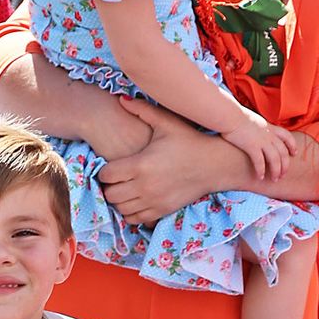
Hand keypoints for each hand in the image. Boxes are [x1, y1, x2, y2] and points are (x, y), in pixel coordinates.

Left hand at [100, 106, 230, 225]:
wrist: (215, 164)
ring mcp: (153, 201)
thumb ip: (142, 110)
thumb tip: (121, 99)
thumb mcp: (167, 122)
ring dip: (118, 200)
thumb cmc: (190, 140)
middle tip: (115, 179)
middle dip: (109, 186)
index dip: (104, 171)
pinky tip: (135, 200)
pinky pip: (135, 219)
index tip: (110, 166)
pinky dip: (130, 212)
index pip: (106, 175)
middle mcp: (144, 186)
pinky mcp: (161, 211)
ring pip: (120, 209)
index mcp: (141, 164)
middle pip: (110, 194)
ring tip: (124, 189)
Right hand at [224, 107, 294, 181]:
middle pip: (283, 152)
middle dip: (285, 165)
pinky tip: (260, 177)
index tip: (294, 153)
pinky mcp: (252, 146)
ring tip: (274, 179)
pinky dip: (261, 170)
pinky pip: (260, 162)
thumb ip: (259, 127)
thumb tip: (257, 132)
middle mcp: (269, 134)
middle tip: (283, 174)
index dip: (292, 146)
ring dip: (276, 171)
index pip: (287, 136)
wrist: (229, 115)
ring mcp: (261, 140)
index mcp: (270, 127)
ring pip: (275, 159)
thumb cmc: (236, 117)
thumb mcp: (254, 120)